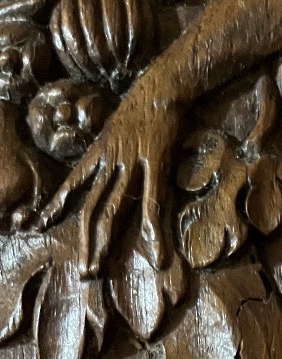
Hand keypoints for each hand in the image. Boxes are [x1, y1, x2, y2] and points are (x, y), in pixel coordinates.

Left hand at [39, 74, 181, 275]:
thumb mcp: (120, 129)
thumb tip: (113, 168)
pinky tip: (157, 254)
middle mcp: (109, 162)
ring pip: (111, 210)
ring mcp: (131, 165)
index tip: (40, 224)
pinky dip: (155, 231)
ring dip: (103, 244)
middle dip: (85, 242)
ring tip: (98, 270)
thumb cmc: (146, 107)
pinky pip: (153, 203)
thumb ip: (114, 151)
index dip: (56, 206)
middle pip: (91, 209)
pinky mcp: (156, 165)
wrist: (164, 85)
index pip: (73, 185)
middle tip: (83, 273)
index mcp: (99, 153)